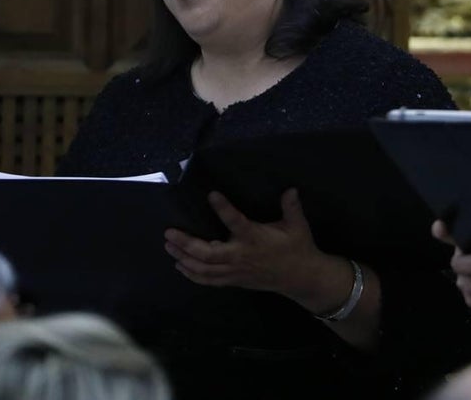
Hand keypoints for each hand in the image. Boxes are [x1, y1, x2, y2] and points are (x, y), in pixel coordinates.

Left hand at [164, 188, 326, 298]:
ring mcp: (235, 270)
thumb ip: (291, 207)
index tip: (211, 195)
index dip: (223, 208)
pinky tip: (181, 266)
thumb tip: (290, 189)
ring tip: (169, 247)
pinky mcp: (234, 280)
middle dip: (185, 243)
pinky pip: (208, 280)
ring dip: (183, 258)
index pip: (235, 222)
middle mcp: (240, 255)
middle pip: (207, 253)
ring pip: (203, 268)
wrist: (300, 277)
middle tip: (169, 233)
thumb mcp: (298, 225)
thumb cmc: (297, 247)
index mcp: (254, 238)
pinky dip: (192, 274)